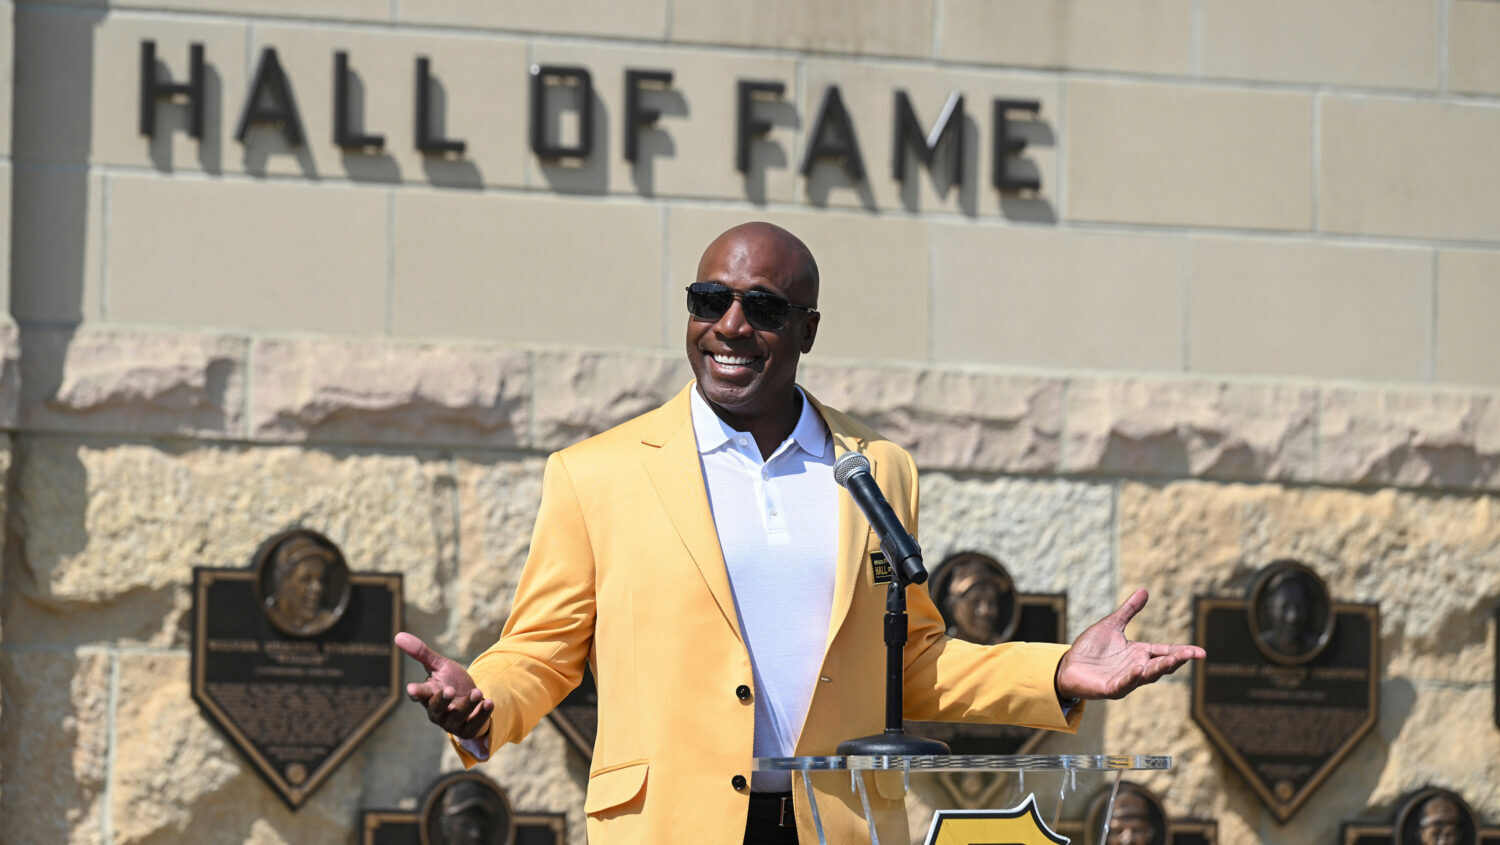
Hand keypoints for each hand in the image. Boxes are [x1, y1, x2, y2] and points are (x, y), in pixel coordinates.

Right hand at [395, 632, 494, 739]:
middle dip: (442, 700)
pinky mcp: (469, 728)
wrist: (473, 699)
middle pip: (436, 708)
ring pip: (457, 717)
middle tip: (449, 690)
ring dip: (467, 705)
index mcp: (428, 695)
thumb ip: (421, 653)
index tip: (411, 688)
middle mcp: (438, 712)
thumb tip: (398, 635)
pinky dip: (482, 714)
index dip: (416, 692)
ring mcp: (453, 722)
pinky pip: (475, 724)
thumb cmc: (451, 681)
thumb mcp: (440, 666)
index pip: (420, 694)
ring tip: (477, 692)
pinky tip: (489, 702)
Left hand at [1054, 589, 1205, 700]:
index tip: (1201, 652)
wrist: (1068, 665)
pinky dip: (1131, 677)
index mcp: (1139, 654)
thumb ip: (1129, 610)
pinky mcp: (1110, 688)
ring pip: (1147, 675)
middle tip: (1194, 654)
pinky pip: (1124, 684)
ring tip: (1174, 659)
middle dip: (1177, 659)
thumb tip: (1145, 590)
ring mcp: (1125, 679)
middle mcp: (1136, 668)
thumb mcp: (1112, 625)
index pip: (1165, 652)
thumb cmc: (1091, 648)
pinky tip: (1138, 668)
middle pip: (1161, 665)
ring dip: (1160, 668)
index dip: (1182, 652)